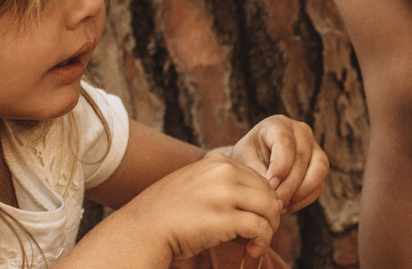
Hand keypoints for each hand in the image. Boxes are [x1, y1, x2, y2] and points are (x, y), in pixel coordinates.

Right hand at [109, 154, 283, 259]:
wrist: (142, 230)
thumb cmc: (167, 213)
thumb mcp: (195, 184)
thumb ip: (222, 184)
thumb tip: (257, 200)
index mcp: (217, 162)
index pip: (258, 178)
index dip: (262, 200)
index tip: (254, 217)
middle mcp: (223, 173)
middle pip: (268, 192)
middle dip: (270, 214)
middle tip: (261, 233)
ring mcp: (225, 194)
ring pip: (270, 208)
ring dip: (270, 228)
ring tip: (257, 242)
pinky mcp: (226, 219)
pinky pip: (260, 228)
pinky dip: (262, 241)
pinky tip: (252, 249)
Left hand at [230, 115, 328, 212]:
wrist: (253, 164)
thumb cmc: (246, 160)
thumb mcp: (245, 163)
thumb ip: (258, 173)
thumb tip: (274, 190)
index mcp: (278, 124)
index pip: (285, 143)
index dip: (280, 167)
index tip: (270, 186)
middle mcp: (301, 131)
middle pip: (303, 158)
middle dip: (290, 184)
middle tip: (276, 203)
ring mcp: (314, 147)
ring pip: (318, 170)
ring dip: (301, 192)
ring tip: (282, 206)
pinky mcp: (320, 165)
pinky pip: (319, 183)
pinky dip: (305, 198)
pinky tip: (288, 207)